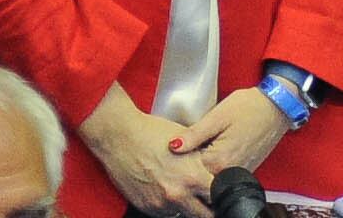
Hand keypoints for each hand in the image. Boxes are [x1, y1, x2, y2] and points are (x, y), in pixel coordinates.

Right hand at [79, 83, 215, 217]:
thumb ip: (204, 161)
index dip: (222, 192)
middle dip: (208, 206)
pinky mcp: (147, 208)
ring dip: (189, 206)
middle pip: (205, 214)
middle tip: (208, 197)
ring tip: (183, 188)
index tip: (223, 191)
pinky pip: (166, 214)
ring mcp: (161, 204)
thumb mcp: (188, 142)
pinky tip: (167, 187)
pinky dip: (171, 205)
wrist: (119, 137)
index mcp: (192, 176)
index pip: (218, 195)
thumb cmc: (152, 133)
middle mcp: (178, 195)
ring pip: (185, 215)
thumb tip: (220, 171)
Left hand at [183, 86, 291, 176]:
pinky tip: (216, 145)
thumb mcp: (218, 115)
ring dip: (202, 164)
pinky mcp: (245, 170)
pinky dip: (216, 163)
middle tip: (191, 141)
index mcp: (220, 162)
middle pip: (199, 177)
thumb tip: (173, 147)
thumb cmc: (250, 107)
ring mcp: (239, 173)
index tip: (176, 144)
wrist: (278, 105)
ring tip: (204, 142)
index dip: (179, 158)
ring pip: (211, 176)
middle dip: (190, 163)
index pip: (187, 170)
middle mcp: (229, 173)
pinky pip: (223, 173)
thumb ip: (194, 134)